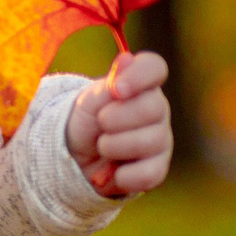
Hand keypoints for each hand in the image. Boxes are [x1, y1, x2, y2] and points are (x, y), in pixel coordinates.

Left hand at [66, 49, 172, 197]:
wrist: (75, 159)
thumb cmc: (86, 123)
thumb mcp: (89, 102)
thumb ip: (108, 85)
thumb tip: (126, 59)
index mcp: (141, 85)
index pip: (155, 67)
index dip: (139, 76)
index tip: (117, 89)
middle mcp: (158, 109)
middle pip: (153, 108)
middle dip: (116, 118)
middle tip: (101, 123)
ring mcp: (161, 139)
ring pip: (150, 142)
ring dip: (113, 146)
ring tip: (102, 146)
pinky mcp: (157, 168)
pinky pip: (148, 173)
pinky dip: (121, 175)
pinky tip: (110, 171)